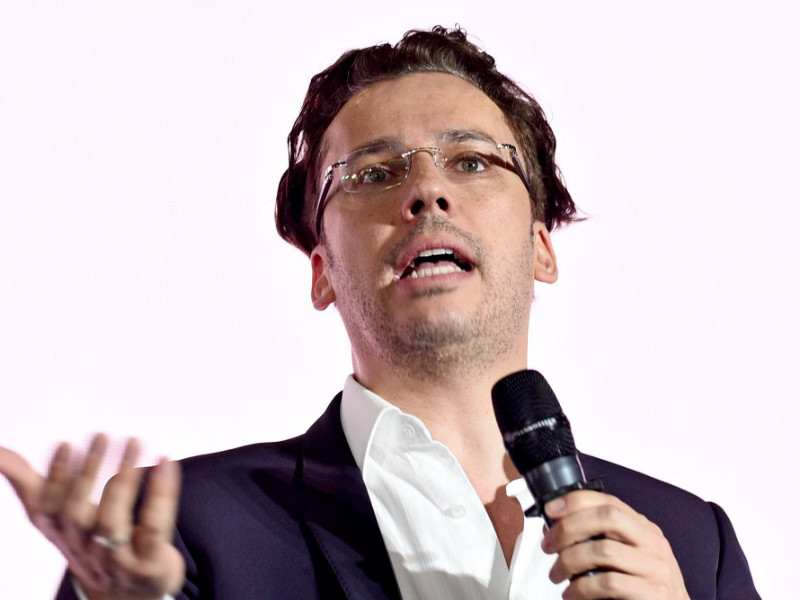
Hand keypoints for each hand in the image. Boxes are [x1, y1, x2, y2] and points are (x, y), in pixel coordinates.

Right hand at [0, 435, 183, 599]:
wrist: (127, 595)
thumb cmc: (91, 544)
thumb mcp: (59, 516)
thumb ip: (30, 481)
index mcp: (59, 535)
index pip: (48, 508)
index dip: (56, 477)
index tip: (66, 443)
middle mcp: (83, 549)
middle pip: (77, 513)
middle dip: (88, 472)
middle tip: (102, 436)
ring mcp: (116, 561)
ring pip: (112, 520)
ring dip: (123, 476)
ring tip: (134, 443)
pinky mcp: (149, 565)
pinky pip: (153, 527)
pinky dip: (160, 493)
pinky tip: (165, 464)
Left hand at [541, 490, 688, 599]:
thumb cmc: (643, 589)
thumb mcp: (625, 557)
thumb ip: (598, 539)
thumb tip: (555, 526)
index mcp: (644, 530)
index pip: (609, 502)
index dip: (576, 501)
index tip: (551, 510)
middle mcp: (653, 544)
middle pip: (606, 518)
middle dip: (568, 528)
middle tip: (548, 545)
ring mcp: (656, 568)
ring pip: (603, 550)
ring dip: (569, 561)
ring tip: (556, 574)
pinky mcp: (653, 593)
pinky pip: (609, 583)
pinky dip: (582, 588)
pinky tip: (572, 593)